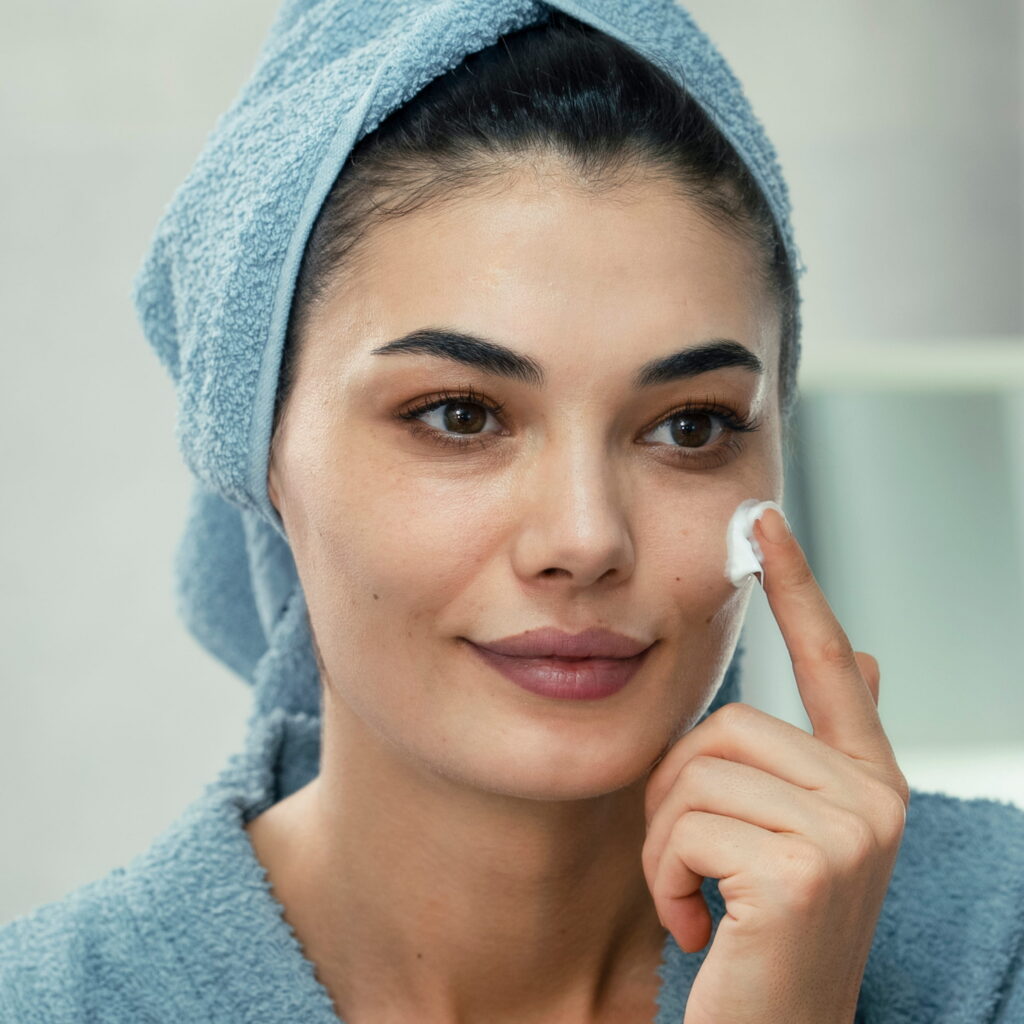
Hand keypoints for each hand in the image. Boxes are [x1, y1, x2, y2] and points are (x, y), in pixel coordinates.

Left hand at [642, 507, 909, 1023]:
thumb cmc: (763, 936)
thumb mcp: (792, 835)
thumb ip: (823, 749)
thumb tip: (872, 655)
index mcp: (866, 781)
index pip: (830, 662)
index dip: (796, 586)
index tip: (763, 520)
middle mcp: (873, 799)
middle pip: (724, 724)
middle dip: (677, 793)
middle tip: (690, 862)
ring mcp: (846, 834)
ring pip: (693, 772)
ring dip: (664, 843)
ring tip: (694, 899)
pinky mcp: (802, 870)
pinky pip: (683, 825)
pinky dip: (663, 878)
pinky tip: (698, 926)